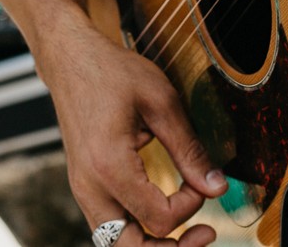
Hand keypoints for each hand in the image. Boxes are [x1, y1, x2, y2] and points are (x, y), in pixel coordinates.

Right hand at [36, 14, 224, 246]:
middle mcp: (90, 187)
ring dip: (151, 243)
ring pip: (115, 244)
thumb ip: (189, 149)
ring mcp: (83, 190)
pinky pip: (109, 226)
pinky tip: (159, 212)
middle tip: (206, 233)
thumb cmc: (112, 72)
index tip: (202, 181)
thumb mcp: (161, 102)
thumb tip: (217, 187)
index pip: (159, 217)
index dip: (191, 206)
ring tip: (185, 232)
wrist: (70, 59)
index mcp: (109, 166)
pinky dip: (136, 229)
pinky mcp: (84, 186)